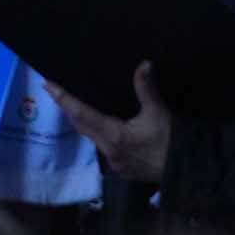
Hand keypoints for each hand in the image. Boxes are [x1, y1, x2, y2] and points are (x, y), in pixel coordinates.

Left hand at [46, 68, 179, 192]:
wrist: (186, 170)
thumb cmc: (171, 140)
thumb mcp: (158, 112)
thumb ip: (146, 88)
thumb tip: (144, 64)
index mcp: (113, 135)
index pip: (81, 113)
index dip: (63, 99)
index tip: (48, 86)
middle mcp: (108, 150)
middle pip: (82, 126)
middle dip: (69, 109)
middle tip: (57, 93)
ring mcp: (114, 163)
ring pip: (92, 139)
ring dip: (85, 124)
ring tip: (78, 107)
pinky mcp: (122, 170)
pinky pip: (104, 149)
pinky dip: (100, 136)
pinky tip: (104, 129)